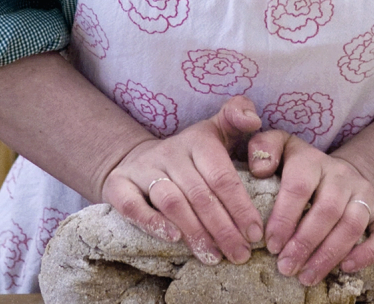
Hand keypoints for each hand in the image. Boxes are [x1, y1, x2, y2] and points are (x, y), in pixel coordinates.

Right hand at [102, 96, 264, 265]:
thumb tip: (253, 120)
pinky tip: (173, 239)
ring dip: (194, 232)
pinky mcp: (119, 184)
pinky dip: (152, 223)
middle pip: (200, 194)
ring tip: (213, 257)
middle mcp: (170, 152)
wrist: (137, 157)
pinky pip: (133, 205)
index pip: (222, 176)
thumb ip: (238, 117)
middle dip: (223, 228)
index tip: (255, 234)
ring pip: (171, 201)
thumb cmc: (191, 153)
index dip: (240, 207)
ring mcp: (143, 168)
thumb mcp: (216, 129)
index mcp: (198, 140)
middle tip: (240, 255)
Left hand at [247, 131, 373, 285]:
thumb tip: (259, 170)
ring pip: (352, 225)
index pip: (299, 187)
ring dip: (328, 255)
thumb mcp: (281, 149)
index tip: (271, 245)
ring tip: (306, 276)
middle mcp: (342, 174)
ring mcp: (366, 192)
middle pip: (327, 210)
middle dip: (305, 243)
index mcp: (313, 160)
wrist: (344, 173)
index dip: (284, 218)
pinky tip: (346, 268)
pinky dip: (368, 254)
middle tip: (286, 267)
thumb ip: (263, 149)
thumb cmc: (303, 169)